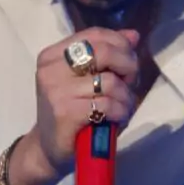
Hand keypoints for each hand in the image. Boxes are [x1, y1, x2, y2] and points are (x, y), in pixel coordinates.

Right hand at [22, 28, 141, 181]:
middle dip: (127, 66)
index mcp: (52, 55)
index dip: (120, 45)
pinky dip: (120, 111)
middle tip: (130, 84)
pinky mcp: (65, 112)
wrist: (49, 150)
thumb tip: (133, 35)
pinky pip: (106, 104)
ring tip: (123, 108)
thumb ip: (108, 56)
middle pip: (103, 51)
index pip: (94, 34)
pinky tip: (118, 118)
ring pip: (109, 81)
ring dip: (125, 97)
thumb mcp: (88, 81)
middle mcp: (50, 69)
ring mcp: (55, 90)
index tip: (127, 65)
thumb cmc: (73, 114)